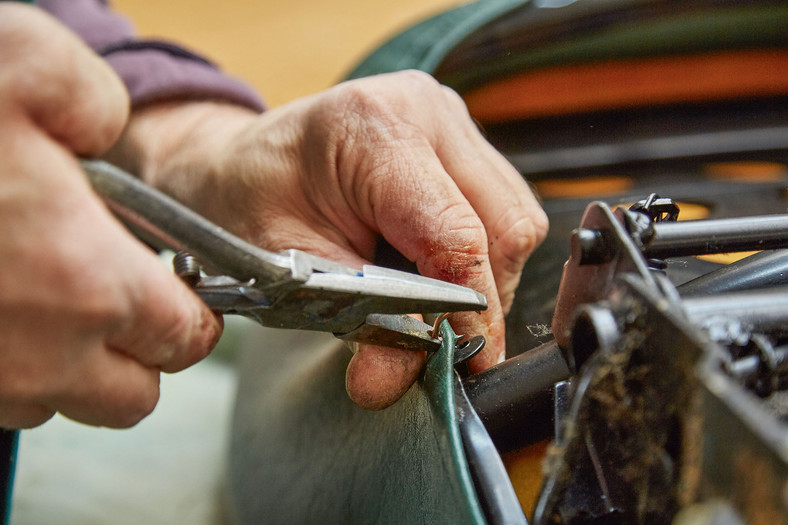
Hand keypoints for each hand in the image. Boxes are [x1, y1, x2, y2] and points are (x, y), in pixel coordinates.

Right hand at [0, 5, 221, 427]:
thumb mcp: (22, 62)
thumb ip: (94, 100)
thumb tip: (103, 132)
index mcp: (90, 282)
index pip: (185, 338)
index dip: (191, 314)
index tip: (178, 291)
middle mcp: (40, 355)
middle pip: (131, 395)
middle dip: (137, 355)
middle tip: (112, 298)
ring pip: (57, 404)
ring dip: (65, 366)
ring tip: (38, 295)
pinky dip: (5, 368)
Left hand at [108, 71, 547, 409]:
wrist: (241, 166)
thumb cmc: (250, 208)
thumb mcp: (289, 275)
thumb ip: (357, 324)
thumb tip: (400, 377)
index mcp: (373, 129)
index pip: (455, 234)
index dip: (467, 311)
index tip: (463, 362)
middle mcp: (426, 110)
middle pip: (505, 227)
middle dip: (479, 299)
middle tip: (440, 340)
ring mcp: (450, 119)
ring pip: (515, 221)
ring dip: (484, 278)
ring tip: (429, 297)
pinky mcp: (462, 139)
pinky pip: (504, 210)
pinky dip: (481, 254)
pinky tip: (433, 265)